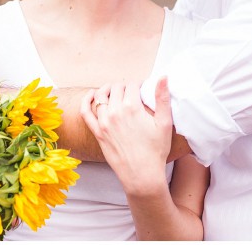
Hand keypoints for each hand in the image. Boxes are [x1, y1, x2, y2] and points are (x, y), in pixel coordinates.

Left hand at [79, 78, 173, 195]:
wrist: (142, 175)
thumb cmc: (156, 150)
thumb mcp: (165, 123)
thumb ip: (162, 97)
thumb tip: (163, 77)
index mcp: (132, 107)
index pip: (132, 84)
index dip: (138, 84)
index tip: (142, 88)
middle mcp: (115, 112)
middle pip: (116, 87)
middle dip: (124, 86)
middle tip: (131, 91)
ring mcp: (104, 122)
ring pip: (101, 95)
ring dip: (108, 89)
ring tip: (115, 90)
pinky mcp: (97, 132)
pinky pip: (86, 112)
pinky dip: (86, 100)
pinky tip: (92, 94)